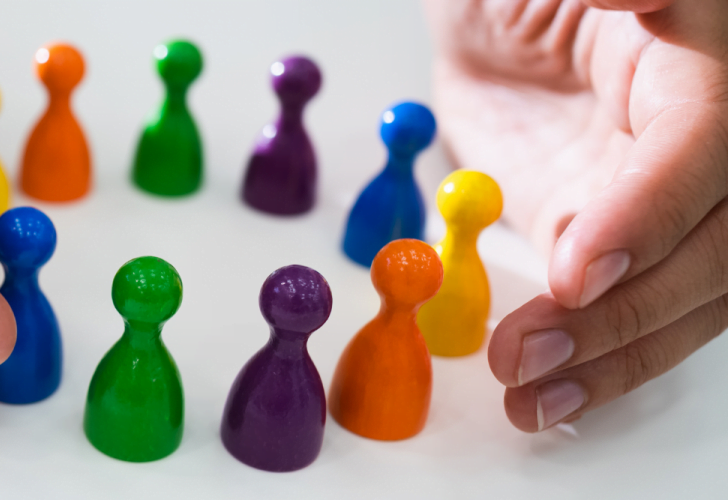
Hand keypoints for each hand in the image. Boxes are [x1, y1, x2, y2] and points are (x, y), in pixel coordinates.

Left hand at [426, 0, 727, 430]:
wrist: (495, 21)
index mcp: (708, 53)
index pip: (705, 144)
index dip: (649, 213)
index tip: (575, 267)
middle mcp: (711, 135)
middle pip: (716, 241)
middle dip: (627, 306)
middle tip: (532, 344)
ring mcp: (680, 199)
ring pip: (692, 294)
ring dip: (612, 353)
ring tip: (528, 387)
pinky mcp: (633, 245)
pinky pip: (646, 315)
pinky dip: (599, 364)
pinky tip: (550, 400)